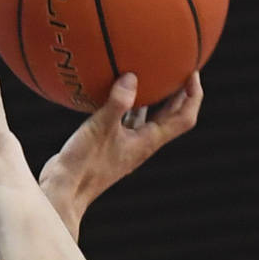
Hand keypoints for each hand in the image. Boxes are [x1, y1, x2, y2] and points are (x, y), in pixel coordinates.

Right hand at [39, 69, 203, 224]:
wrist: (65, 191)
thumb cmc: (84, 164)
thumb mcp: (101, 128)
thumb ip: (118, 102)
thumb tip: (132, 77)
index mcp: (148, 142)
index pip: (183, 118)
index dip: (193, 95)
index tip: (192, 73)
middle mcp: (142, 144)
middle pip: (171, 116)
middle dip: (180, 92)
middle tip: (179, 67)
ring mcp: (127, 145)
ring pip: (150, 118)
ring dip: (157, 98)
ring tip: (154, 74)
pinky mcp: (111, 144)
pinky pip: (127, 119)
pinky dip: (130, 104)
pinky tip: (120, 90)